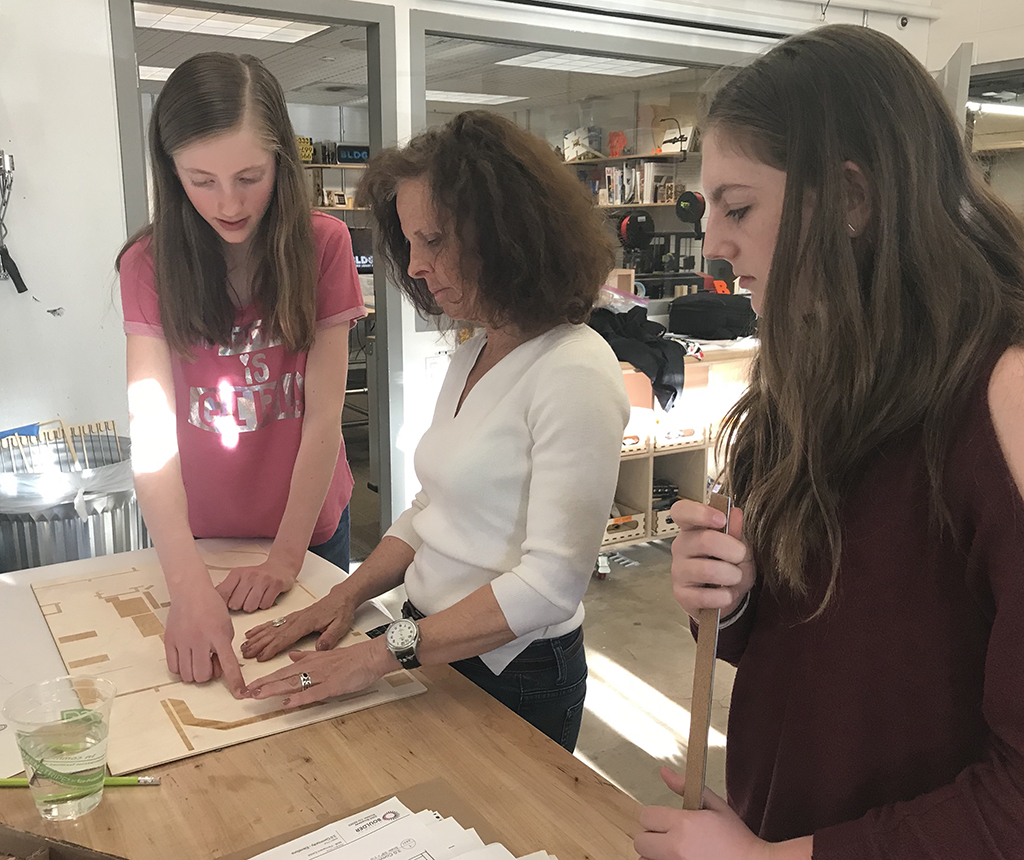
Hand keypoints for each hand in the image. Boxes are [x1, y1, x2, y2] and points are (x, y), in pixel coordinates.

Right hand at [164, 584, 246, 697]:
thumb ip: (224, 649)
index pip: (229, 664)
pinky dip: (181, 669)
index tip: (240, 694)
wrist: (191, 592)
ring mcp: (182, 642)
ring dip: (194, 673)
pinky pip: (173, 668)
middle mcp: (199, 641)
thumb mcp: (227, 626)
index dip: (234, 682)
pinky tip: (186, 658)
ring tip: (197, 658)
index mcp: (218, 636)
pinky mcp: (169, 642)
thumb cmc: (212, 608)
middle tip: (209, 661)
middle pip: (202, 676)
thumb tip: (218, 670)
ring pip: (187, 675)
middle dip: (208, 674)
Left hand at [215, 556, 298, 612]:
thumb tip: (209, 602)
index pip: (222, 594)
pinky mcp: (276, 584)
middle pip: (236, 604)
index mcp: (236, 574)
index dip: (223, 605)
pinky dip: (265, 605)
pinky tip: (266, 598)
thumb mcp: (239, 578)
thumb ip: (226, 589)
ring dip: (253, 607)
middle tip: (246, 600)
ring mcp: (263, 579)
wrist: (280, 566)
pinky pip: (265, 605)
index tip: (226, 606)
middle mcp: (249, 575)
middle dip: (240, 606)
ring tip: (255, 600)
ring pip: (250, 607)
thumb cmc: (256, 576)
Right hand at [240, 586, 354, 661]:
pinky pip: (273, 623)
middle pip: (274, 633)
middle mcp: (296, 619)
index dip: (272, 648)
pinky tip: (252, 633)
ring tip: (243, 646)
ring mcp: (292, 618)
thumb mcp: (341, 626)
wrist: (341, 598)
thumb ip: (330, 637)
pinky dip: (261, 628)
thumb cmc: (341, 612)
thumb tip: (320, 648)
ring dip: (257, 637)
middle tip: (245, 654)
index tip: (260, 657)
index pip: (286, 637)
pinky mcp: (292, 617)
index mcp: (306, 623)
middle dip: (258, 644)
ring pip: (271, 628)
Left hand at [246, 640, 390, 706]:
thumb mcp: (325, 654)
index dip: (265, 679)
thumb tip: (291, 657)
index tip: (250, 686)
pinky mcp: (333, 685)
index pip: (283, 671)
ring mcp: (322, 676)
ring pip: (293, 683)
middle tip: (244, 694)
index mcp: (310, 661)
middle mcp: (312, 667)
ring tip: (258, 696)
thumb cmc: (352, 658)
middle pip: (283, 677)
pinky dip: (299, 698)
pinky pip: (313, 693)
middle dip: (263, 685)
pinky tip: (287, 703)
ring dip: (274, 690)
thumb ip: (306, 657)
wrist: (371, 656)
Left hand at [635, 767, 767, 859]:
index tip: (667, 821)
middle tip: (669, 838)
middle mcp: (675, 848)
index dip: (655, 817)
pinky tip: (678, 859)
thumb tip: (663, 771)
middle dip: (652, 837)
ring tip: (675, 852)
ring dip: (655, 855)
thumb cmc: (736, 838)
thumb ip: (686, 788)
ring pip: (645, 859)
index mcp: (683, 825)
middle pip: (640, 841)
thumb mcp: (716, 806)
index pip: (646, 816)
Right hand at [669, 499, 754, 619]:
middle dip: (733, 551)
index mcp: (693, 528)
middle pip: (705, 540)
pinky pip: (705, 596)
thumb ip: (735, 529)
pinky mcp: (681, 594)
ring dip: (731, 575)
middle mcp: (681, 547)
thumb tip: (735, 513)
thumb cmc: (729, 564)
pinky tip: (725, 594)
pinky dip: (724, 596)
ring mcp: (678, 571)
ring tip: (734, 578)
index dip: (700, 512)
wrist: (726, 596)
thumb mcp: (739, 545)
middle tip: (740, 557)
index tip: (721, 519)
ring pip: (707, 570)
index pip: (682, 511)